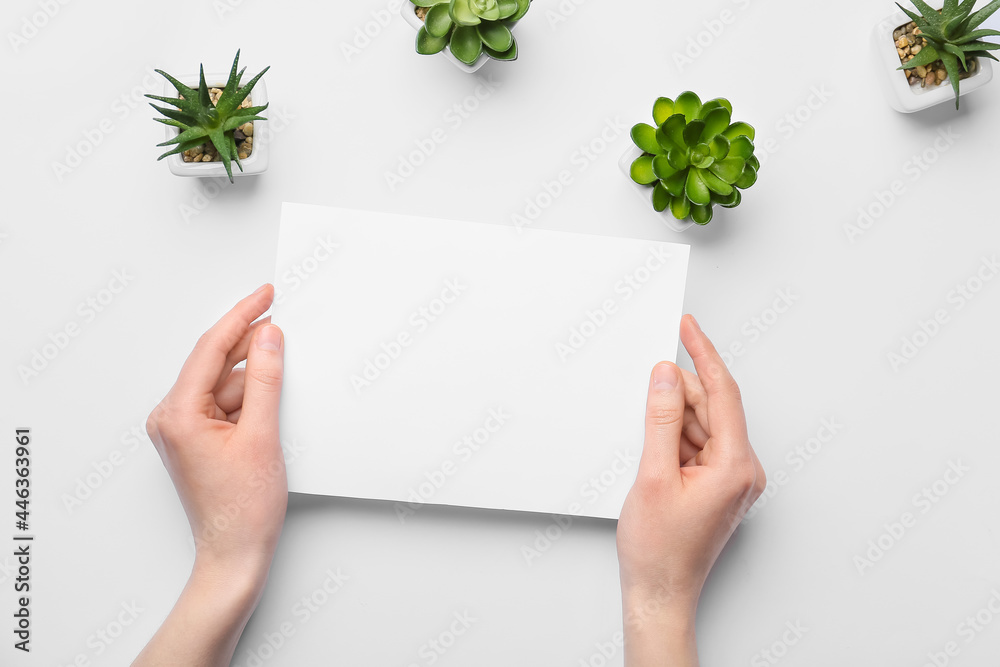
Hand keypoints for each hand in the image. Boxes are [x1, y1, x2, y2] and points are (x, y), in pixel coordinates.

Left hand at [135, 284, 286, 666]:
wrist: (234, 555)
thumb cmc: (242, 509)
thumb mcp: (262, 435)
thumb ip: (266, 381)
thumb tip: (269, 338)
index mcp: (177, 413)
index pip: (212, 348)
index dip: (242, 316)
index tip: (265, 294)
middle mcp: (172, 418)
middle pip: (218, 364)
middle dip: (253, 347)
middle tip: (286, 325)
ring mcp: (183, 429)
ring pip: (226, 384)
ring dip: (257, 380)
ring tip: (286, 388)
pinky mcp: (198, 439)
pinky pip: (226, 404)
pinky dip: (251, 399)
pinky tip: (273, 402)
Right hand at [617, 314, 765, 666]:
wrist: (660, 592)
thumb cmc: (659, 550)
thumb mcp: (653, 476)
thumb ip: (661, 420)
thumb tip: (665, 378)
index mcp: (736, 466)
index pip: (723, 393)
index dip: (704, 354)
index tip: (689, 328)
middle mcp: (743, 471)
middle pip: (713, 408)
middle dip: (680, 390)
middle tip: (648, 378)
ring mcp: (733, 480)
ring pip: (704, 425)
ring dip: (675, 417)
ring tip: (646, 430)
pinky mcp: (719, 486)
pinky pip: (700, 445)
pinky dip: (677, 436)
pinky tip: (655, 444)